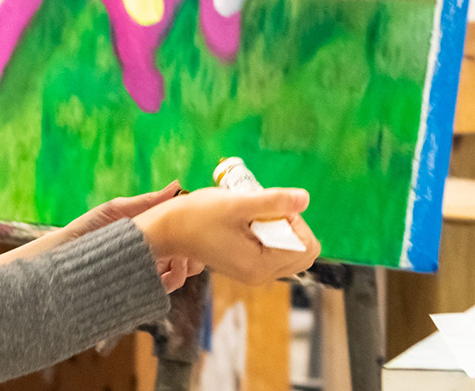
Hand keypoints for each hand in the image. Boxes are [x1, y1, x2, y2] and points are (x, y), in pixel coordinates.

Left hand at [58, 183, 199, 290]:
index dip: (193, 231)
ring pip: (179, 275)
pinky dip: (171, 280)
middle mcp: (153, 255)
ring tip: (173, 258)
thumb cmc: (89, 228)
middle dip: (192, 251)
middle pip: (187, 257)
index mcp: (152, 235)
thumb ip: (148, 202)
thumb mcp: (118, 210)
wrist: (65, 253)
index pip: (182, 235)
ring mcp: (147, 273)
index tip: (193, 225)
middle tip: (186, 245)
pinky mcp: (139, 289)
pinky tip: (164, 270)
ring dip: (183, 266)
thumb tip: (177, 186)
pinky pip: (163, 289)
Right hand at [135, 186, 319, 283]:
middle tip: (263, 212)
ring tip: (253, 217)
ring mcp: (254, 273)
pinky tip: (246, 224)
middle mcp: (261, 276)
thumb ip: (274, 201)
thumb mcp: (238, 204)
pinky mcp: (246, 267)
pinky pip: (273, 252)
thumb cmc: (197, 216)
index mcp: (261, 265)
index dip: (295, 222)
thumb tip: (305, 199)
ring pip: (289, 251)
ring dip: (279, 230)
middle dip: (290, 227)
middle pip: (302, 253)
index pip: (306, 247)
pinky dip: (268, 235)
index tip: (270, 208)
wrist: (167, 230)